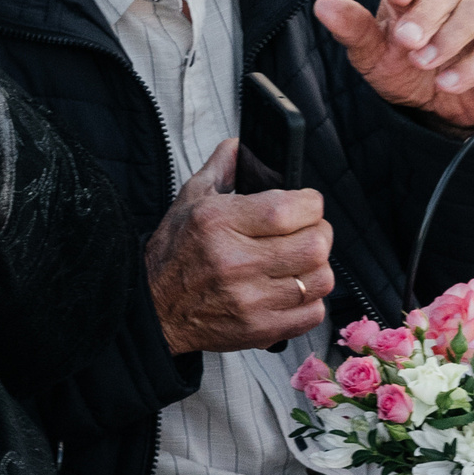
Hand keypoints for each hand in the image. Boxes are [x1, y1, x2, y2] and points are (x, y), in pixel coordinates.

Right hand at [143, 141, 333, 352]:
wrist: (153, 310)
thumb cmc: (174, 255)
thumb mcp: (189, 200)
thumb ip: (222, 168)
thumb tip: (242, 145)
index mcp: (219, 222)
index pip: (292, 208)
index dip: (310, 203)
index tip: (305, 204)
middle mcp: (235, 261)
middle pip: (315, 244)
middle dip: (318, 232)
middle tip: (305, 232)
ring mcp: (249, 299)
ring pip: (320, 279)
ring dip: (315, 267)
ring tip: (297, 262)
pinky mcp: (260, 329)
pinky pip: (313, 312)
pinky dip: (309, 300)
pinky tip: (289, 290)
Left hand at [314, 0, 473, 129]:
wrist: (437, 106)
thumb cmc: (403, 68)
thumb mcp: (373, 54)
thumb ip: (353, 29)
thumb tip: (322, 5)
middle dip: (426, 15)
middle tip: (407, 42)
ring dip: (448, 39)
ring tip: (424, 64)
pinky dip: (472, 66)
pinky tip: (448, 83)